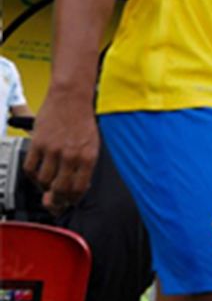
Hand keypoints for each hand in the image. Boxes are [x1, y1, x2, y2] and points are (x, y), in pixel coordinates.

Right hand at [22, 89, 97, 212]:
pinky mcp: (37, 143)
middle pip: (60, 189)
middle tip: (54, 200)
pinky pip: (30, 168)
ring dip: (43, 187)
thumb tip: (77, 186)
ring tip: (46, 184)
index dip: (72, 200)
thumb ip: (85, 165)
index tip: (69, 202)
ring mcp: (53, 149)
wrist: (70, 98)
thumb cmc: (82, 120)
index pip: (79, 189)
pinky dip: (32, 175)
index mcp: (88, 157)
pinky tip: (37, 173)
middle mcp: (71, 155)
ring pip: (44, 181)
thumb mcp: (93, 144)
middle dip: (57, 199)